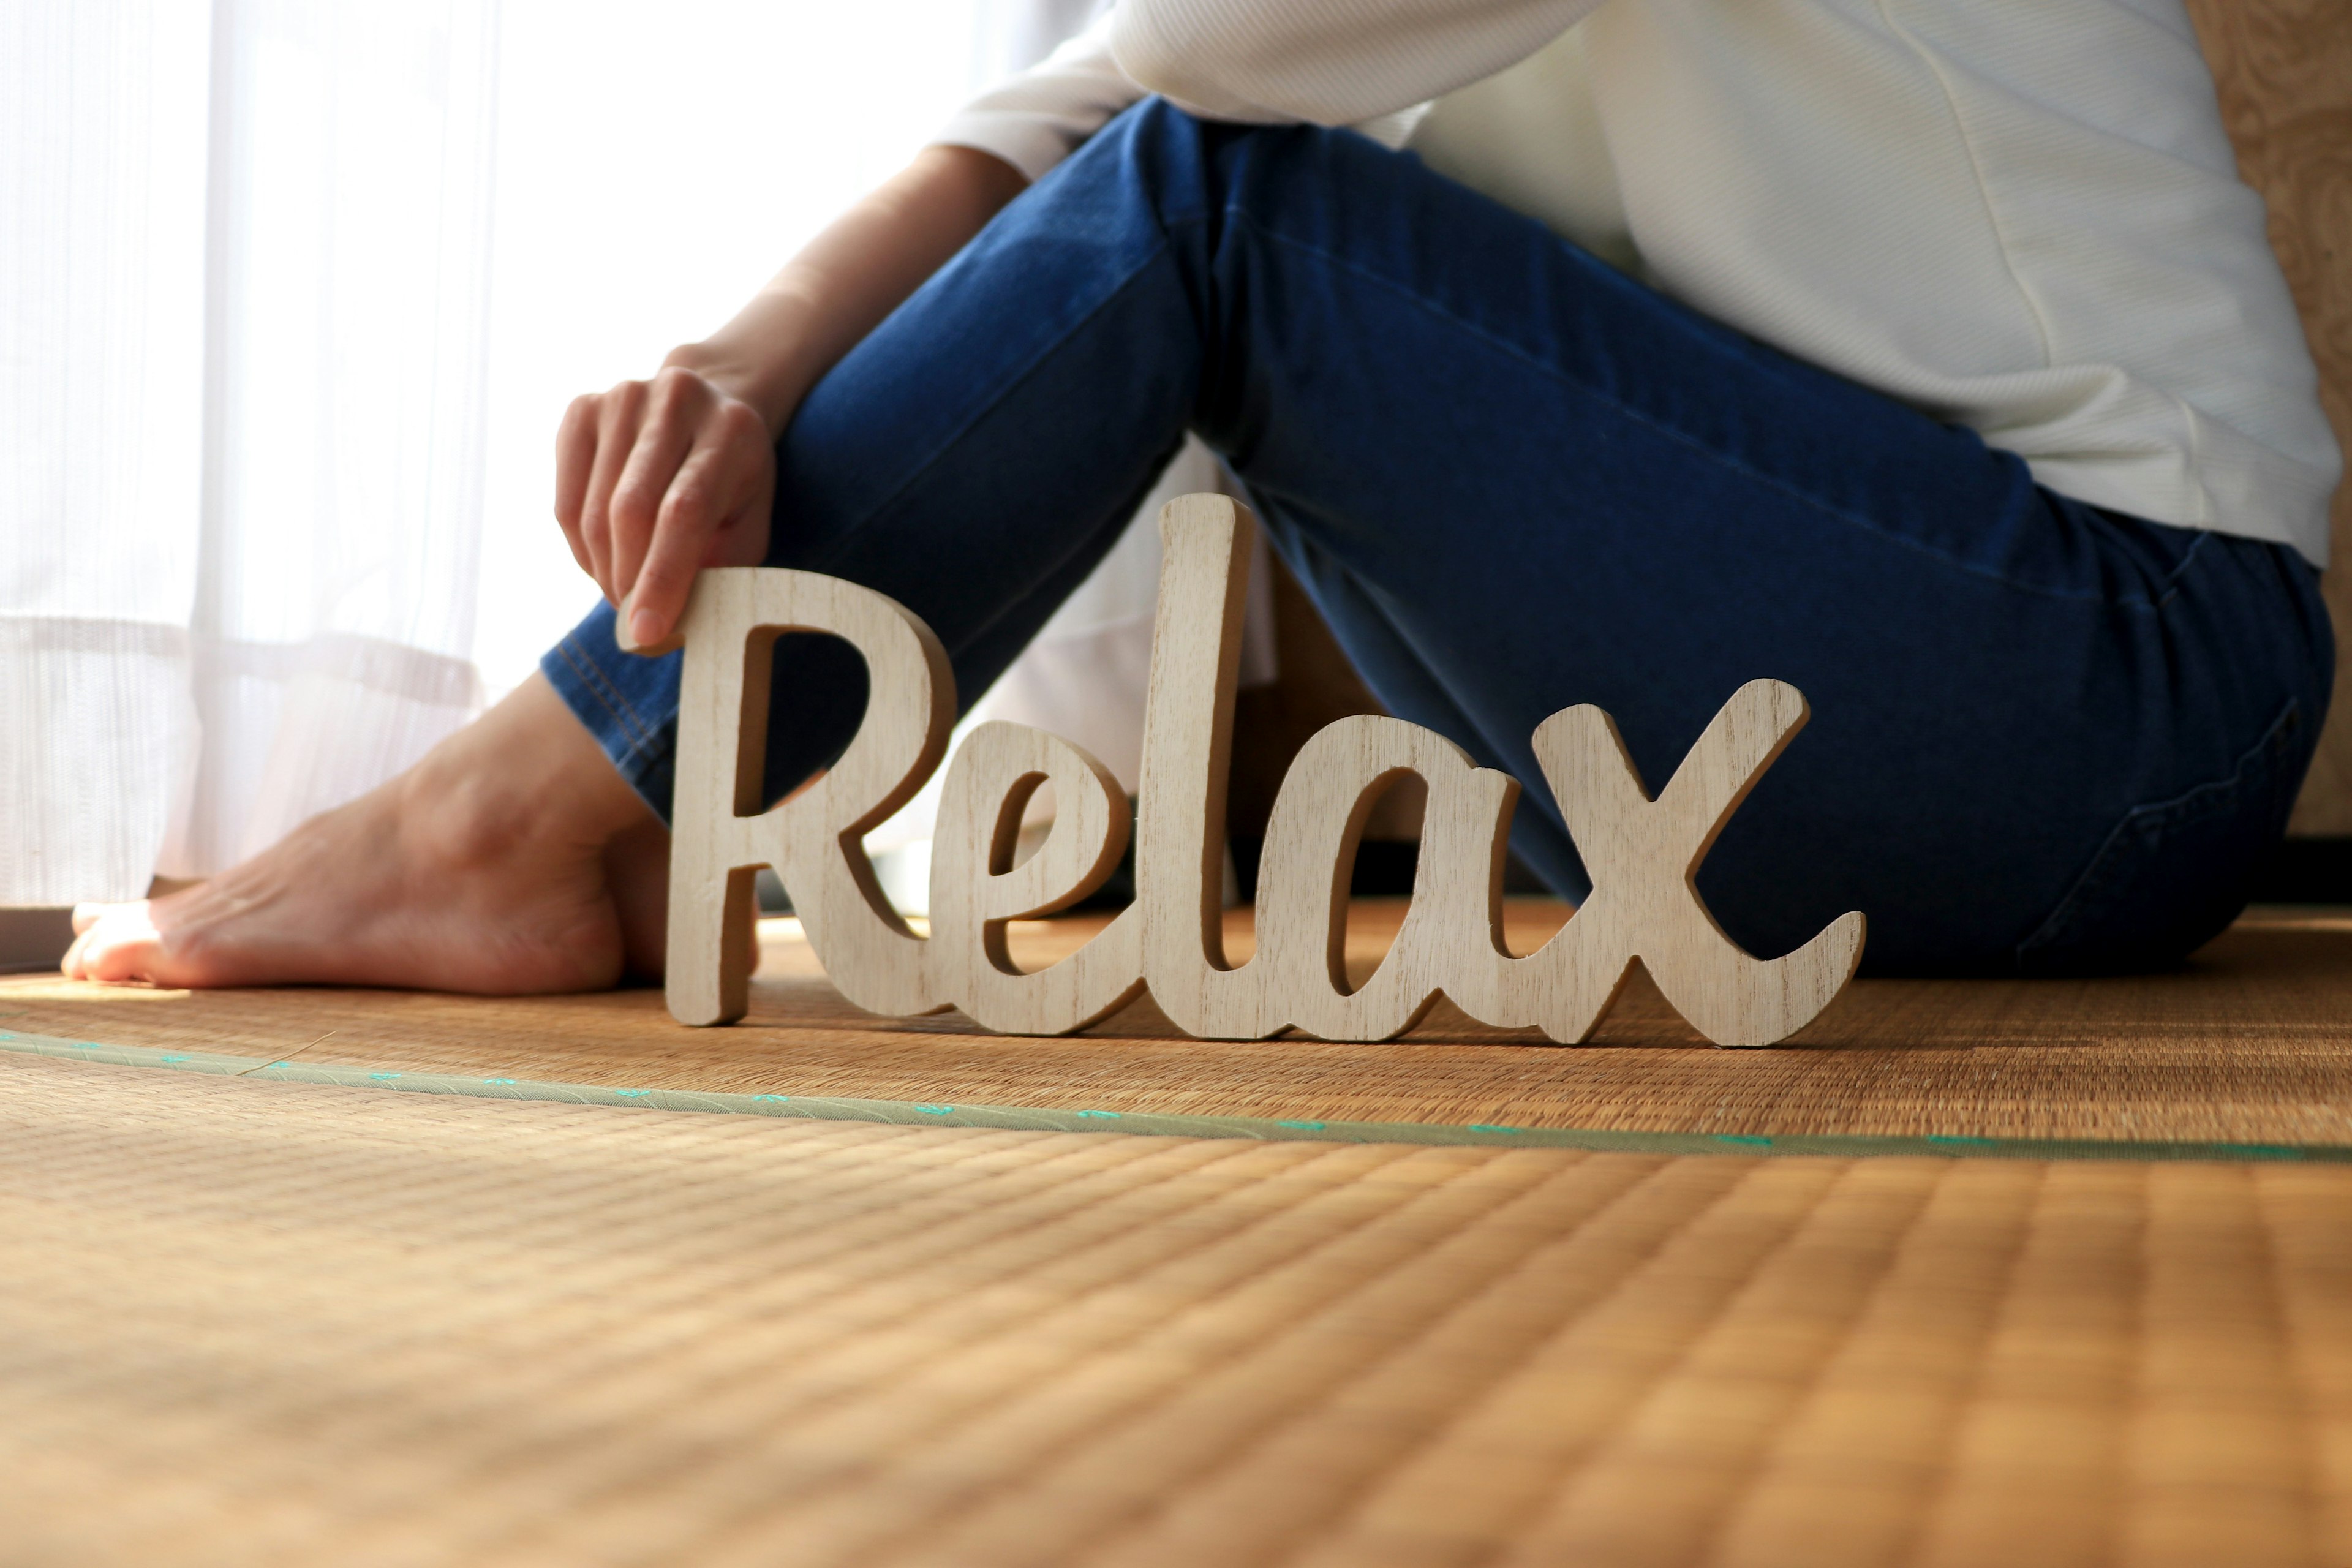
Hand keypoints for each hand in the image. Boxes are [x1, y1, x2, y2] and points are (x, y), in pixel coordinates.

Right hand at [555, 365, 776, 652]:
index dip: (662, 576)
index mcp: (731, 431)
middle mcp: (676, 401)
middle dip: (628, 581)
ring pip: (594, 511)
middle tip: (636, 621)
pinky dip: (581, 548)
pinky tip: (603, 562)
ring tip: (625, 592)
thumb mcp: (749, 523)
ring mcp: (623, 398)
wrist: (706, 408)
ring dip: (604, 571)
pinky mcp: (582, 409)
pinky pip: (566, 502)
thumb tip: (671, 622)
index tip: (647, 633)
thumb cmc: (732, 483)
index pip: (684, 511)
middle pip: (630, 510)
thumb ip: (724, 569)